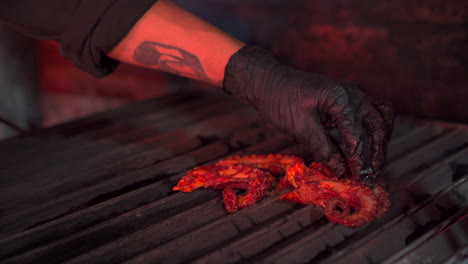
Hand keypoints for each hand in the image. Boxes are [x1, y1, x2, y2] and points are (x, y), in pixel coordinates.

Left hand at [223, 46, 393, 182]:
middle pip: (378, 126)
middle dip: (377, 154)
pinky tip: (367, 148)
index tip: (362, 181)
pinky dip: (375, 131)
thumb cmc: (280, 101)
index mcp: (341, 98)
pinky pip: (374, 113)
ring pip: (382, 118)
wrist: (269, 81)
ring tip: (373, 166)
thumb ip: (323, 149)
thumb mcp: (299, 128)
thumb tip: (342, 172)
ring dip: (380, 142)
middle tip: (370, 178)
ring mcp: (355, 93)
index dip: (361, 161)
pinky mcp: (351, 97)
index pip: (358, 135)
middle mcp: (354, 93)